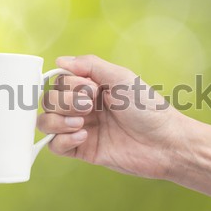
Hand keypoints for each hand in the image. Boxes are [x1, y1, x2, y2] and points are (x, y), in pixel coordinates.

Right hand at [37, 55, 185, 178]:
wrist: (164, 143)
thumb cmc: (148, 108)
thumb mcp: (121, 78)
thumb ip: (90, 65)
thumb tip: (59, 60)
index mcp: (91, 87)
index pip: (59, 81)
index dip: (68, 85)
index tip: (92, 90)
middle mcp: (83, 107)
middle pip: (49, 101)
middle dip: (64, 102)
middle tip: (89, 106)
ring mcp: (81, 129)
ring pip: (45, 122)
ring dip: (57, 121)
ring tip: (82, 124)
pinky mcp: (82, 150)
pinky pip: (54, 146)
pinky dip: (62, 140)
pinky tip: (83, 137)